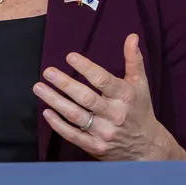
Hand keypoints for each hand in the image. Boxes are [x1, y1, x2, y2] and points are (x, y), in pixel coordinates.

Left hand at [33, 33, 185, 161]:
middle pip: (86, 98)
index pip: (103, 80)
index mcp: (125, 97)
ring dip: (55, 101)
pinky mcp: (95, 147)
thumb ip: (133, 60)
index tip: (70, 57)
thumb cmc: (140, 110)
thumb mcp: (140, 84)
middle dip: (64, 84)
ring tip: (39, 88)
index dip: (86, 68)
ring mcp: (104, 132)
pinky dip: (58, 125)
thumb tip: (132, 36)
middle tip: (48, 71)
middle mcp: (114, 115)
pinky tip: (46, 112)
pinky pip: (73, 135)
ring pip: (76, 116)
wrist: (146, 147)